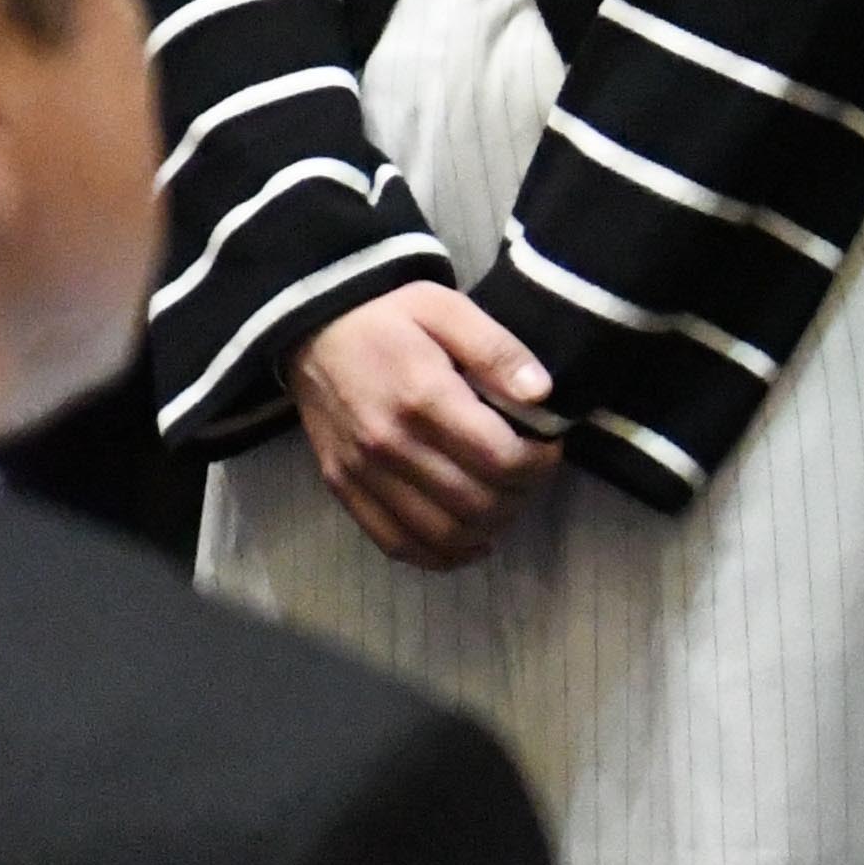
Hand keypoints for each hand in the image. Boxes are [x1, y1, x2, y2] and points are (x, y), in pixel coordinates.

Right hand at [284, 286, 554, 570]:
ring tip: (509, 505)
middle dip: (520, 496)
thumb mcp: (449, 308)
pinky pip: (394, 543)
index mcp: (423, 398)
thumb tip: (542, 394)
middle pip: (475, 502)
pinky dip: (439, 555)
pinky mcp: (342, 490)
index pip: (499, 458)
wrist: (313, 330)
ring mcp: (361, 474)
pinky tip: (470, 543)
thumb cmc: (390, 316)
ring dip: (487, 529)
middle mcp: (390, 446)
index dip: (539, 463)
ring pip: (439, 533)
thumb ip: (497, 349)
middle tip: (534, 475)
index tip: (550, 447)